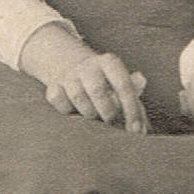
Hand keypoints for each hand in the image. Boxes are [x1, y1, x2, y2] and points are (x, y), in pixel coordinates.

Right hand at [17, 22, 148, 133]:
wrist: (73, 68)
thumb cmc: (107, 83)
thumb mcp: (123, 83)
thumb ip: (134, 91)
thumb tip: (140, 86)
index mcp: (110, 62)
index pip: (123, 85)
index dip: (131, 110)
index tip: (135, 131)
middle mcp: (88, 65)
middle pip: (97, 91)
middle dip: (107, 112)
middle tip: (110, 121)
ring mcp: (69, 74)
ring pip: (78, 97)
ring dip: (88, 112)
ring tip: (93, 114)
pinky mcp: (53, 85)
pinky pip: (59, 102)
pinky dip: (67, 110)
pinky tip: (74, 109)